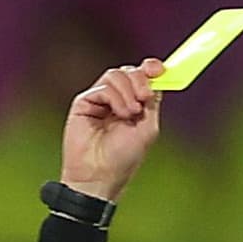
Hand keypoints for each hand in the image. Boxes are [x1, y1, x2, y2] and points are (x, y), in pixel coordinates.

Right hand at [61, 57, 165, 201]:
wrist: (100, 174)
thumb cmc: (123, 158)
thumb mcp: (149, 126)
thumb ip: (153, 99)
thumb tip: (157, 76)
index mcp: (133, 102)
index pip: (141, 75)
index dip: (150, 67)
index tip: (159, 70)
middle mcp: (115, 99)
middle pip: (129, 71)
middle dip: (140, 79)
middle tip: (145, 98)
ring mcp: (99, 101)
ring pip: (115, 75)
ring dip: (128, 90)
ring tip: (131, 112)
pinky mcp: (83, 104)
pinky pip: (103, 88)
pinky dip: (115, 98)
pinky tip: (119, 114)